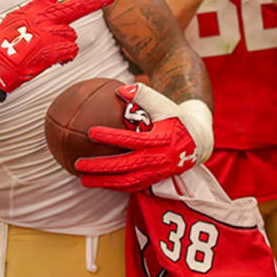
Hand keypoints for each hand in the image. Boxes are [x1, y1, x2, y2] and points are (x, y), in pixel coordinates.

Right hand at [0, 0, 115, 91]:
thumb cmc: (2, 46)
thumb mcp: (15, 21)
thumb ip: (33, 17)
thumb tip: (42, 24)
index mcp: (36, 8)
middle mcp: (47, 17)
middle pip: (77, 7)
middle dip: (97, 0)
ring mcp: (53, 32)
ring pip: (71, 36)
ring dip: (63, 45)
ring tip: (42, 51)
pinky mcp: (57, 48)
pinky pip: (71, 52)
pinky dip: (63, 58)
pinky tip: (49, 59)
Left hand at [76, 83, 212, 191]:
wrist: (197, 141)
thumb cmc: (175, 117)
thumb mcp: (164, 104)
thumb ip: (144, 94)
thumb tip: (121, 89)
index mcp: (159, 139)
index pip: (130, 139)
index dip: (111, 136)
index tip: (91, 132)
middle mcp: (157, 159)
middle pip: (124, 165)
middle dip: (100, 166)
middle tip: (78, 163)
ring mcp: (156, 172)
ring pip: (126, 181)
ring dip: (104, 182)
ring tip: (82, 180)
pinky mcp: (155, 180)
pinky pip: (133, 187)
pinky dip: (115, 187)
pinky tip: (99, 184)